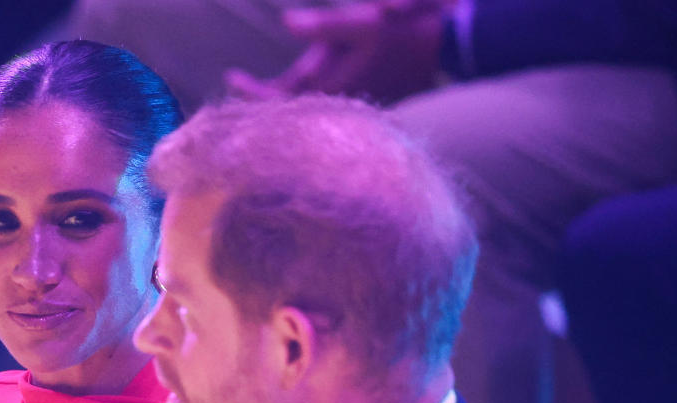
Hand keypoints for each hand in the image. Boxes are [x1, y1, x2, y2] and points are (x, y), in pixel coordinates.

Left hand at [225, 0, 446, 104]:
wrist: (446, 50)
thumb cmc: (403, 34)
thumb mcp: (362, 24)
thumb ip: (323, 27)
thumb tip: (287, 21)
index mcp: (330, 86)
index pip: (280, 100)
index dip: (251, 93)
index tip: (231, 76)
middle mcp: (335, 100)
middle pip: (287, 107)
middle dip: (260, 96)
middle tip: (236, 80)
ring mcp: (347, 102)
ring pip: (303, 104)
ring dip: (280, 95)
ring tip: (255, 83)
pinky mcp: (357, 98)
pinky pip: (321, 101)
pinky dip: (302, 94)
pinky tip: (293, 85)